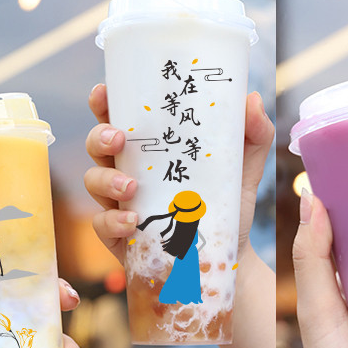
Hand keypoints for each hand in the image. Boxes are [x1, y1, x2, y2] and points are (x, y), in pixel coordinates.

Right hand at [84, 83, 273, 263]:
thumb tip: (252, 98)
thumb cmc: (226, 205)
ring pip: (94, 181)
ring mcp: (120, 202)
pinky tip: (133, 220)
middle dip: (100, 136)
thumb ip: (253, 134)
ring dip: (106, 179)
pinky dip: (113, 220)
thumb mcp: (243, 168)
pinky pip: (101, 223)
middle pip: (97, 144)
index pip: (121, 117)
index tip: (104, 92)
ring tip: (132, 187)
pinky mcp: (119, 234)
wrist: (225, 256)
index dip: (105, 102)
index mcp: (153, 148)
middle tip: (119, 138)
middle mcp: (129, 170)